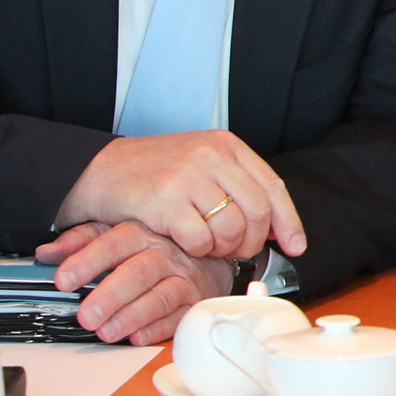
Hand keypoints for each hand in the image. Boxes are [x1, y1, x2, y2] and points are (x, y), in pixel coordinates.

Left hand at [35, 221, 235, 344]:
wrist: (211, 250)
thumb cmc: (157, 246)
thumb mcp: (116, 234)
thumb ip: (81, 242)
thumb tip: (45, 253)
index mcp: (140, 233)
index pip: (112, 244)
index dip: (86, 261)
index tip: (63, 280)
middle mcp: (164, 253)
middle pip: (138, 272)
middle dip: (110, 295)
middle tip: (86, 316)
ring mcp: (183, 277)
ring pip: (160, 296)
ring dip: (131, 316)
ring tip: (106, 332)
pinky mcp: (196, 301)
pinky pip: (180, 317)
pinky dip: (158, 329)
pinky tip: (138, 338)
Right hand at [55, 131, 301, 262]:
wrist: (100, 170)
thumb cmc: (154, 173)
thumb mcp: (202, 165)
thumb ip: (238, 187)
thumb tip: (277, 227)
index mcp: (226, 145)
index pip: (272, 186)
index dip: (288, 221)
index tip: (295, 245)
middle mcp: (211, 156)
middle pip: (258, 212)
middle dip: (253, 241)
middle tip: (238, 251)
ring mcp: (188, 177)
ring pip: (232, 229)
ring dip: (224, 248)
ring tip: (208, 245)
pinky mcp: (166, 202)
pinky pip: (200, 240)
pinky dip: (197, 250)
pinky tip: (185, 242)